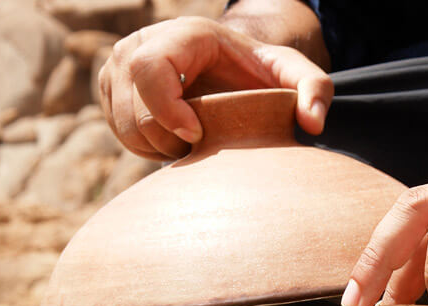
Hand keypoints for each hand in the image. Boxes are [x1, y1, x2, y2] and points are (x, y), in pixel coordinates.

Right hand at [98, 16, 332, 159]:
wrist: (232, 70)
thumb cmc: (262, 72)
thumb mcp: (296, 74)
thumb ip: (314, 90)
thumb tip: (313, 124)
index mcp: (183, 34)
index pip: (148, 67)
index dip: (165, 108)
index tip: (197, 136)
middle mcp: (141, 42)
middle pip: (131, 103)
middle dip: (165, 137)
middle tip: (201, 146)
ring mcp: (120, 66)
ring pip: (122, 122)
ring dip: (156, 147)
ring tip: (192, 145)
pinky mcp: (113, 90)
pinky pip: (119, 131)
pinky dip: (146, 149)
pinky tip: (176, 143)